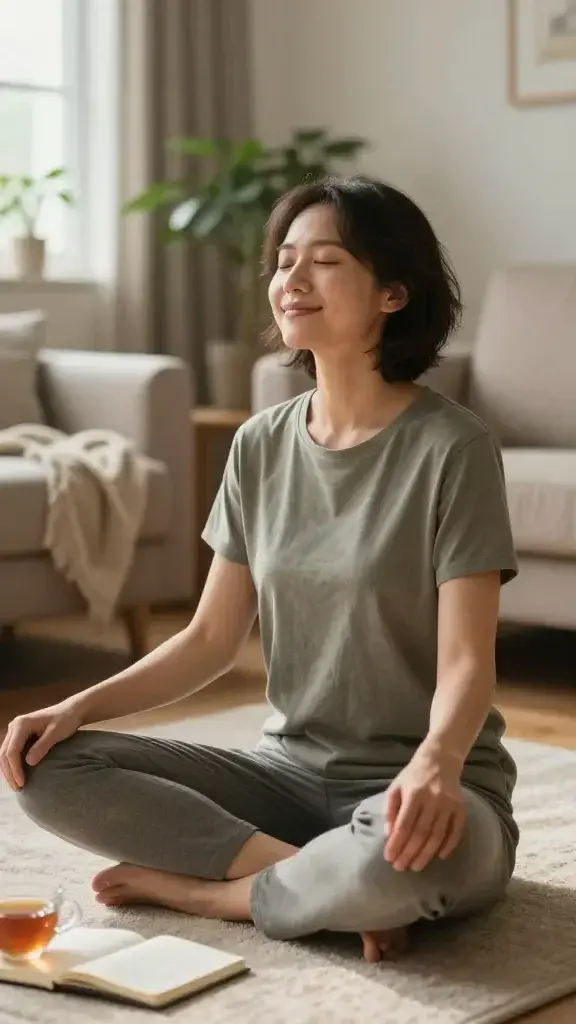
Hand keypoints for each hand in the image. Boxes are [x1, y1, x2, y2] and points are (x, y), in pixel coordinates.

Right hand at [0, 701, 81, 790]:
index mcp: (21, 724)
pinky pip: (11, 752)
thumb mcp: (56, 732)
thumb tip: (29, 762)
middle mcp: (14, 726)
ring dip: (9, 770)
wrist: (71, 711)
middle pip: (4, 753)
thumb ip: (43, 746)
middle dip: (9, 773)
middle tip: (18, 789)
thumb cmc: (66, 720)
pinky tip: (18, 775)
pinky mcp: (19, 735)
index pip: (12, 751)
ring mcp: (15, 730)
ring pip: (5, 754)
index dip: (15, 769)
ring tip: (17, 785)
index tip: (22, 783)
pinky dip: (12, 765)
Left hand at [383, 746, 465, 871]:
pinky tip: (439, 856)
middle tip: (400, 868)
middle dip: (409, 853)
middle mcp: (433, 799)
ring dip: (426, 854)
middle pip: (421, 833)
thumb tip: (389, 835)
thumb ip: (389, 810)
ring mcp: (449, 804)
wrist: (440, 760)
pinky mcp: (461, 808)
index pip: (404, 825)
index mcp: (414, 793)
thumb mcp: (395, 787)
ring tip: (416, 867)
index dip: (396, 843)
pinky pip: (456, 831)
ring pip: (437, 835)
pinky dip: (449, 846)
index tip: (389, 858)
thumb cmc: (413, 776)